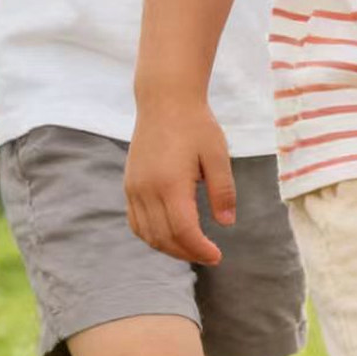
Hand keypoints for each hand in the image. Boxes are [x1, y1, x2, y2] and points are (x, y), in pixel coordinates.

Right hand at [126, 97, 234, 264]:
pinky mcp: (129, 185)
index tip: (217, 256)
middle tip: (209, 255)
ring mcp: (134, 188)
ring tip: (192, 248)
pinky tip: (172, 236)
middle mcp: (147, 189)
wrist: (164, 99)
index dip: (201, 250)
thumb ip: (223, 191)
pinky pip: (137, 223)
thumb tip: (226, 223)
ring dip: (171, 249)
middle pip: (165, 238)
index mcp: (170, 183)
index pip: (184, 231)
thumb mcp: (218, 155)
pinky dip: (153, 237)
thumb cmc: (196, 124)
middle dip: (189, 253)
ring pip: (149, 235)